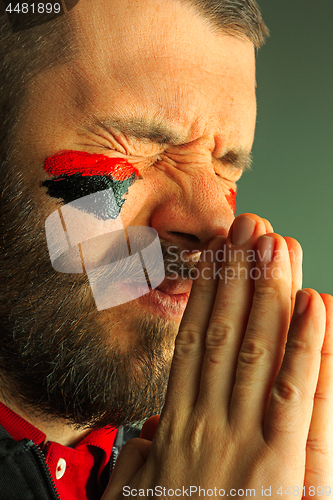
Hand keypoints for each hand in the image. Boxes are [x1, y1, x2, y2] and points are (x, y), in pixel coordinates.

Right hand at [103, 214, 329, 499]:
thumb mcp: (138, 496)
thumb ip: (141, 458)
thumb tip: (143, 431)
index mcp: (176, 426)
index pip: (193, 342)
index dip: (206, 295)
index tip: (216, 257)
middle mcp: (208, 420)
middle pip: (224, 332)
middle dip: (238, 276)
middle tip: (249, 228)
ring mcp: (244, 438)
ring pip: (257, 350)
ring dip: (269, 293)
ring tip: (277, 246)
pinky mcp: (283, 466)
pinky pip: (296, 393)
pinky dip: (309, 346)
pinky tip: (315, 304)